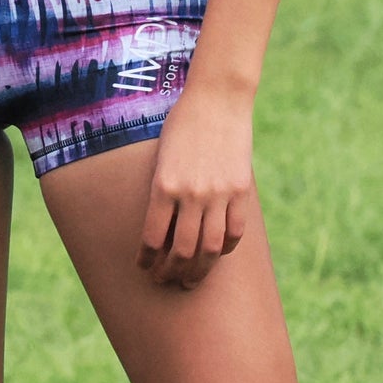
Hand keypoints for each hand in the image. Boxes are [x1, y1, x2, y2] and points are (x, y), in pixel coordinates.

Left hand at [137, 85, 254, 290]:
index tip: (143, 267)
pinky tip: (216, 255)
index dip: (146, 258)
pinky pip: (234, 232)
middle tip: (165, 282)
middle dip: (171, 273)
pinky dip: (225, 249)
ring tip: (189, 281)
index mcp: (163, 184)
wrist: (216, 100)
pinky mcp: (239, 192)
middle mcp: (190, 194)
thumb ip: (162, 189)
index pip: (152, 236)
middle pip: (181, 250)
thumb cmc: (182, 123)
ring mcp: (218, 195)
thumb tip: (160, 226)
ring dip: (198, 270)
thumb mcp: (161, 154)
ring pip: (209, 248)